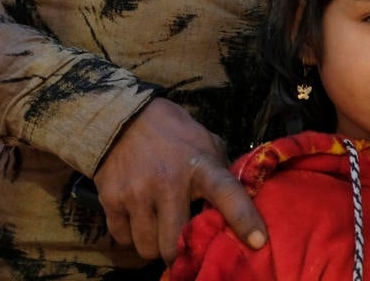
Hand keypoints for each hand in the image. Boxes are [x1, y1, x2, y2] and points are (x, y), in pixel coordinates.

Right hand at [93, 98, 266, 262]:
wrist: (123, 119)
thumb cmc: (173, 134)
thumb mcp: (205, 143)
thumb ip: (220, 172)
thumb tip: (239, 203)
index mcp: (201, 166)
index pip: (227, 194)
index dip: (244, 219)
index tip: (258, 241)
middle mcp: (169, 182)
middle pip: (173, 244)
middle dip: (178, 249)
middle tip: (179, 240)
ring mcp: (137, 193)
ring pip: (147, 248)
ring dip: (153, 244)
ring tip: (157, 226)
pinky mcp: (111, 199)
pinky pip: (122, 239)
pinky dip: (130, 235)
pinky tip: (137, 216)